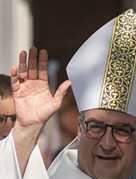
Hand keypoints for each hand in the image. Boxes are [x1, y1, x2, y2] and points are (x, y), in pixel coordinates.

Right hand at [10, 47, 70, 175]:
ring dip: (23, 62)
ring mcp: (25, 87)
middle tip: (33, 48)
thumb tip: (70, 82)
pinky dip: (15, 74)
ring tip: (23, 53)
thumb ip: (61, 91)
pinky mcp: (17, 92)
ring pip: (23, 72)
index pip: (42, 70)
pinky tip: (15, 67)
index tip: (43, 51)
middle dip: (32, 58)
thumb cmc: (45, 113)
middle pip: (32, 68)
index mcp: (43, 85)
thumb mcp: (56, 102)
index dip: (42, 61)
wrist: (34, 123)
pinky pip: (15, 81)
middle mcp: (33, 84)